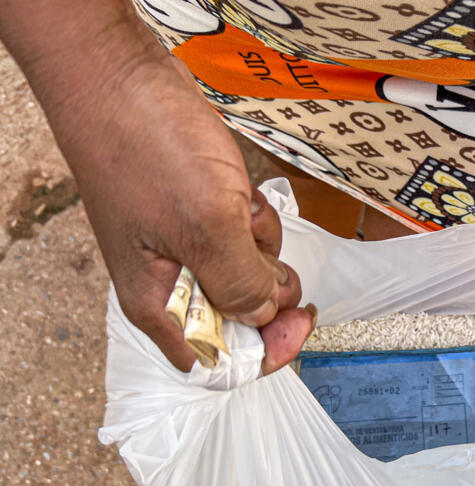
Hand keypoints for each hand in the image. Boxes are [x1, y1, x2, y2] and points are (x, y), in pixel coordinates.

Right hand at [60, 57, 314, 373]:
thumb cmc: (144, 147)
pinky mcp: (200, 214)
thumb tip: (265, 314)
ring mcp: (186, 246)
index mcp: (159, 304)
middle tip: (261, 246)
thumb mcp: (207, 226)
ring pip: (250, 269)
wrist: (120, 77)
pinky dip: (253, 215)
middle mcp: (172, 283)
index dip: (264, 350)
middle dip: (265, 280)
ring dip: (260, 240)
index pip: (219, 360)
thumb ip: (240, 283)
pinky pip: (244, 232)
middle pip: (242, 315)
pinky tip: (240, 190)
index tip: (296, 322)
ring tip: (238, 204)